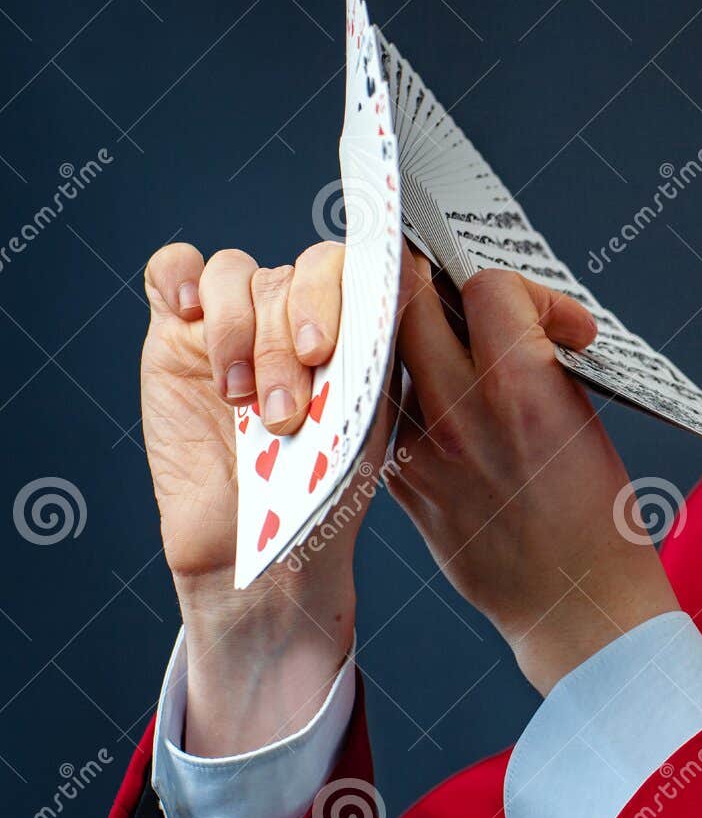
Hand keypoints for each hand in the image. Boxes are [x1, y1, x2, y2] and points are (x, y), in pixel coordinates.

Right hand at [139, 240, 416, 753]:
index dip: (342, 294)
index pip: (354, 267)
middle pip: (296, 274)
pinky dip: (179, 277)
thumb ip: (382, 354)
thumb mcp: (366, 423)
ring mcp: (240, 317)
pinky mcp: (179, 333)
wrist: (268, 550)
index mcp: (356, 324)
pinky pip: (176, 271)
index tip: (330, 351)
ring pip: (237, 278)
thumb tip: (408, 279)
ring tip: (246, 402)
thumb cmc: (328, 490)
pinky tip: (187, 309)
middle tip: (291, 401)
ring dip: (240, 333)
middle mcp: (300, 312)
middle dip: (291, 334)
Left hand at [387, 255, 679, 694]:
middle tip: (473, 303)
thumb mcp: (579, 417)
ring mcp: (419, 449)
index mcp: (519, 388)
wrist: (574, 604)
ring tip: (465, 360)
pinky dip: (417, 397)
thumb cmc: (596, 515)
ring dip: (423, 344)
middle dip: (445, 291)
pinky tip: (455, 415)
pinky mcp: (400, 482)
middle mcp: (457, 411)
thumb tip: (500, 316)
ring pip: (392, 354)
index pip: (489, 287)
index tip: (556, 323)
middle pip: (413, 303)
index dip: (526, 292)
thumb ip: (533, 359)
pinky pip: (391, 410)